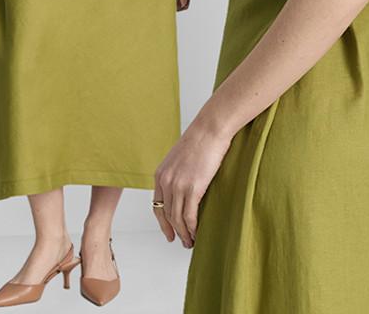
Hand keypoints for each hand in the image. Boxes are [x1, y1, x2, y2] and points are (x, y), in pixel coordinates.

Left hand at [153, 120, 230, 247]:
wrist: (211, 128)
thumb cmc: (201, 138)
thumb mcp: (181, 157)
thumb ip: (178, 173)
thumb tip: (184, 187)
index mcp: (161, 174)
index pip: (158, 206)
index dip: (163, 223)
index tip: (169, 233)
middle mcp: (166, 181)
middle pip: (168, 215)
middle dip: (175, 231)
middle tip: (183, 241)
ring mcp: (178, 185)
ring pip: (178, 218)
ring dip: (184, 233)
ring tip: (191, 241)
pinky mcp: (193, 188)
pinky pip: (190, 215)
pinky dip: (192, 227)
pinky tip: (197, 233)